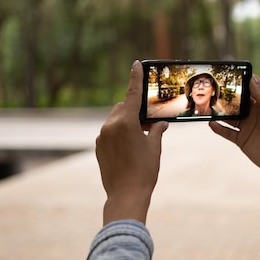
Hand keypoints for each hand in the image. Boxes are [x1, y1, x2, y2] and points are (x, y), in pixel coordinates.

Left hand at [95, 60, 168, 224]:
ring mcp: (102, 136)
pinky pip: (110, 133)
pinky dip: (119, 134)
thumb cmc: (144, 171)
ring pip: (115, 120)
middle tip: (148, 121)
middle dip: (134, 109)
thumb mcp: (155, 148)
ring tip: (140, 139)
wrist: (126, 195)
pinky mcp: (99, 147)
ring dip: (127, 123)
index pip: (132, 94)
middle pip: (122, 107)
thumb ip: (157, 130)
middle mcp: (110, 126)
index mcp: (126, 122)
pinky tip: (130, 149)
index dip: (135, 78)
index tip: (136, 64)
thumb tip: (160, 123)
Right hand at [210, 75, 259, 240]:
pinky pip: (227, 132)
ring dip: (220, 112)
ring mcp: (248, 127)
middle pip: (238, 102)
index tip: (229, 73)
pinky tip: (211, 122)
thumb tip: (252, 77)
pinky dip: (218, 128)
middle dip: (227, 96)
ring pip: (230, 116)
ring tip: (208, 105)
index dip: (242, 81)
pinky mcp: (242, 140)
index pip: (251, 88)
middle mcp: (255, 114)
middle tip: (213, 88)